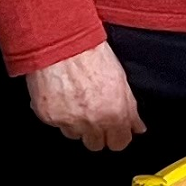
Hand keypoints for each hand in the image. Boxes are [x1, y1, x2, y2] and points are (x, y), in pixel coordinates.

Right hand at [27, 40, 145, 150]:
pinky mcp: (48, 116)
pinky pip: (55, 123)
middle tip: (91, 112)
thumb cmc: (90, 53)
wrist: (60, 41)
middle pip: (95, 144)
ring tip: (73, 98)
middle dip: (95, 132)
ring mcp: (68, 121)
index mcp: (114, 113)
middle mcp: (92, 121)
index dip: (117, 135)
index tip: (113, 129)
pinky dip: (57, 112)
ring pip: (73, 134)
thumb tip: (137, 126)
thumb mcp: (120, 79)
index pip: (119, 143)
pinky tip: (60, 94)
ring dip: (74, 122)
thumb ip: (130, 108)